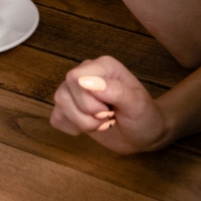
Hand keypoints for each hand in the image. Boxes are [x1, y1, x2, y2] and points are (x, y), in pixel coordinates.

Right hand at [50, 56, 169, 153]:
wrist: (143, 134)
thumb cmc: (144, 116)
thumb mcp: (136, 104)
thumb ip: (114, 90)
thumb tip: (85, 81)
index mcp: (103, 66)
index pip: (74, 77)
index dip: (87, 100)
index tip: (108, 110)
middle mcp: (85, 74)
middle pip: (64, 93)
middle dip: (87, 115)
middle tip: (109, 117)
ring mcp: (75, 91)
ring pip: (59, 104)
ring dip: (82, 122)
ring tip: (102, 123)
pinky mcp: (69, 109)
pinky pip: (56, 117)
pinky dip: (72, 128)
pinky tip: (89, 127)